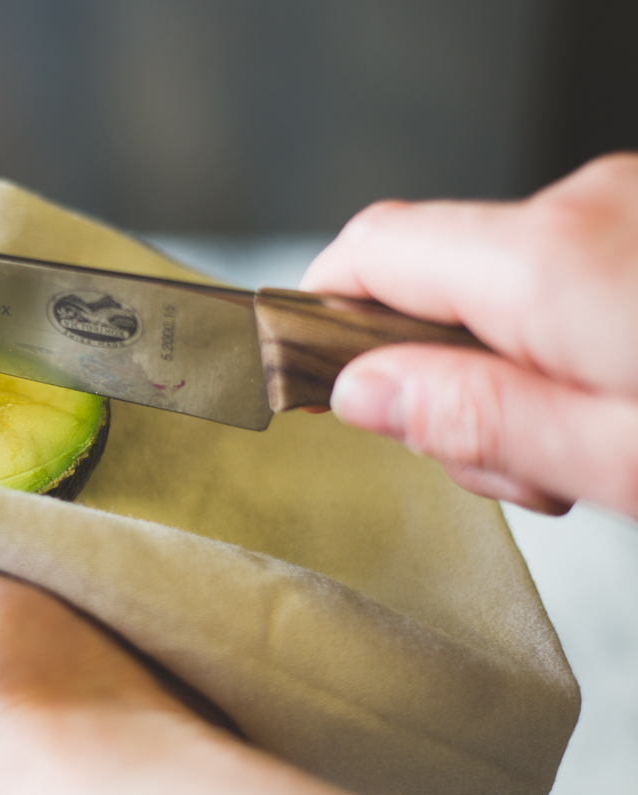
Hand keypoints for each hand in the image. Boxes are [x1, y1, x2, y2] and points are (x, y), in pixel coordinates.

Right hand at [300, 153, 637, 516]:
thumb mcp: (622, 460)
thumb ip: (479, 420)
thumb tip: (363, 392)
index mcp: (551, 262)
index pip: (368, 252)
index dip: (318, 316)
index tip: (314, 384)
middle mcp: (584, 206)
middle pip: (434, 282)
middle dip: (444, 380)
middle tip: (512, 464)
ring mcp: (625, 205)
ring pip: (502, 287)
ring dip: (513, 371)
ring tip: (589, 446)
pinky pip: (563, 274)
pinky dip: (566, 341)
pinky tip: (615, 399)